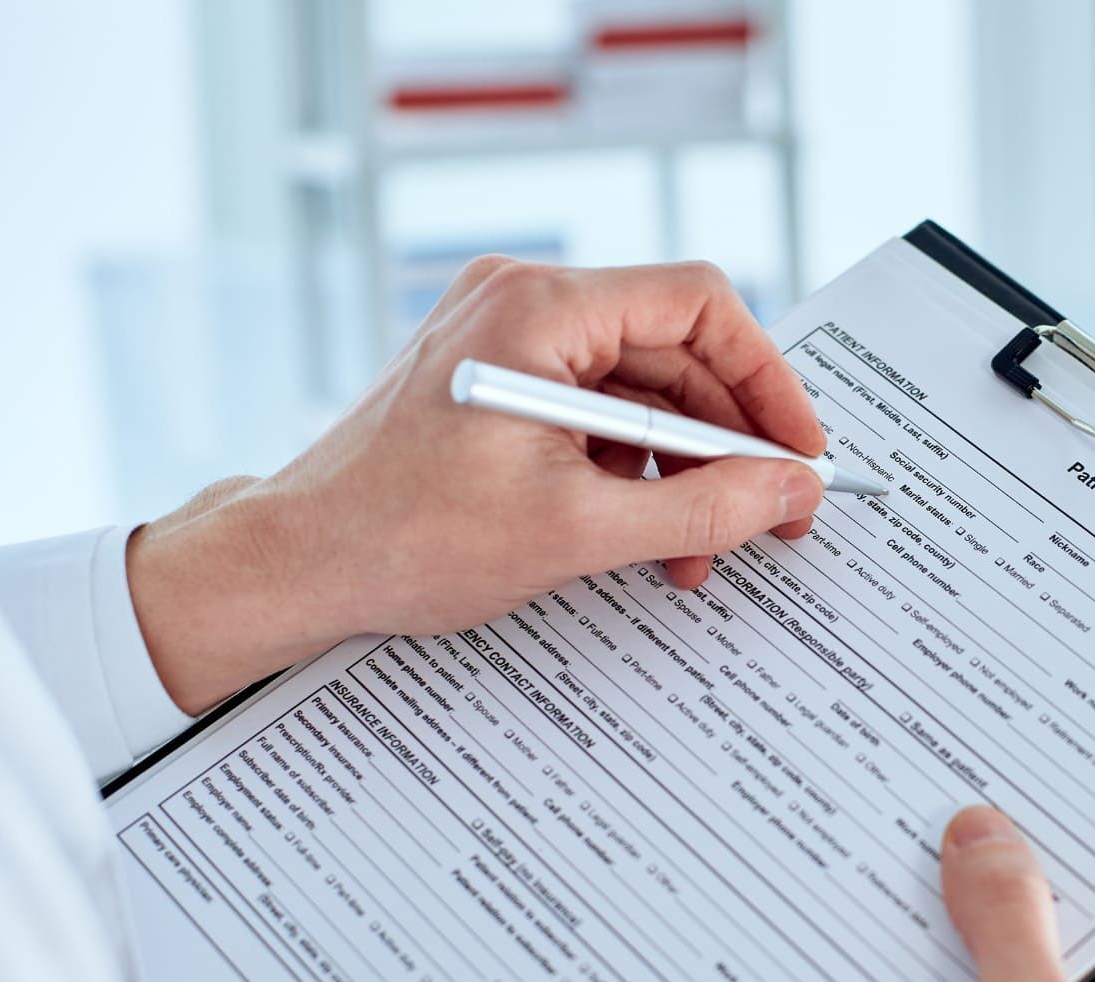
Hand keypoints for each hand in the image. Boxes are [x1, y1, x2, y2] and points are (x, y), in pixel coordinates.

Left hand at [129, 258, 825, 712]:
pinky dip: (633, 471)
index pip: (699, 303)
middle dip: (728, 442)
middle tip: (771, 513)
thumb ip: (702, 506)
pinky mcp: (498, 385)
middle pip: (676, 351)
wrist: (295, 565)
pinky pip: (597, 412)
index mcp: (539, 309)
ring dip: (682, 469)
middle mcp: (523, 303)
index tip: (798, 450)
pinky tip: (644, 535)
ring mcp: (507, 341)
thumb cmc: (404, 538)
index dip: (767, 379)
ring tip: (697, 551)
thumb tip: (790, 491)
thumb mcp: (578, 530)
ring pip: (641, 390)